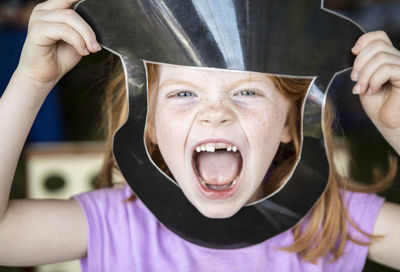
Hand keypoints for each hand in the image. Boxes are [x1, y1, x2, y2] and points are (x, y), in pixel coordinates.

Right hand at [16, 0, 100, 91]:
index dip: (84, 1)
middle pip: (72, 5)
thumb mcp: (78, 39)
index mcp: (52, 9)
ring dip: (86, 35)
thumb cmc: (59, 57)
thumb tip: (100, 22)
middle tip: (96, 45)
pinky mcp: (37, 30)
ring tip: (91, 50)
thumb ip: (84, 27)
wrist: (43, 76)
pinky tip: (82, 51)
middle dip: (89, 26)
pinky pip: (64, 30)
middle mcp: (43, 10)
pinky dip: (77, 41)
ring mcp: (38, 18)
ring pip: (70, 17)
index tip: (101, 5)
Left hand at [351, 31, 399, 152]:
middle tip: (355, 80)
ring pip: (380, 58)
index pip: (379, 36)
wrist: (386, 121)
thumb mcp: (364, 79)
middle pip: (377, 45)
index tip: (353, 53)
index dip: (364, 40)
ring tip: (362, 89)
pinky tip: (372, 90)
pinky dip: (374, 80)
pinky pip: (387, 69)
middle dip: (360, 63)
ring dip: (365, 75)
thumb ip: (362, 63)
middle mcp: (398, 59)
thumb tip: (356, 49)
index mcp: (388, 57)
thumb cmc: (377, 103)